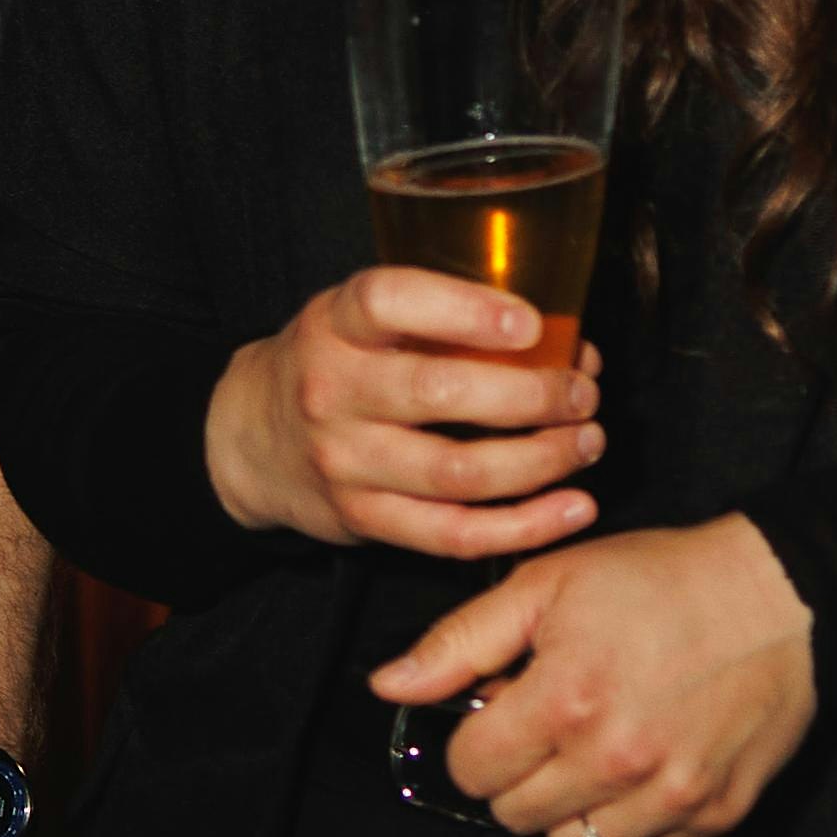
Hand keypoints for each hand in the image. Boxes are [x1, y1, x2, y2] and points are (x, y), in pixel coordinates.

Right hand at [202, 268, 603, 557]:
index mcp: (336, 325)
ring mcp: (346, 460)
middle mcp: (333, 390)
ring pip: (458, 471)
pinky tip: (573, 508)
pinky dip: (524, 526)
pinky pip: (454, 534)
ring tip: (587, 443)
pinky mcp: (364, 519)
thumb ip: (446, 323)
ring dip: (541, 460)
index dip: (465, 310)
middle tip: (583, 393)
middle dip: (532, 395)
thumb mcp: (360, 321)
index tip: (530, 323)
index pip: (390, 302)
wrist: (249, 439)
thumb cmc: (333, 364)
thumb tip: (569, 345)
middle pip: (440, 394)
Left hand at [367, 513, 816, 836]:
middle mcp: (616, 762)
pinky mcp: (715, 816)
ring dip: (567, 808)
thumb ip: (461, 642)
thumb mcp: (547, 585)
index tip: (500, 711)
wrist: (782, 597)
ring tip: (589, 753)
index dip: (474, 739)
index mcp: (564, 702)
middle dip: (515, 775)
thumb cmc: (657, 582)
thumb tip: (388, 686)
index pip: (471, 770)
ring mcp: (670, 796)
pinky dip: (627, 820)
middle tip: (546, 729)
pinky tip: (638, 766)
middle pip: (515, 816)